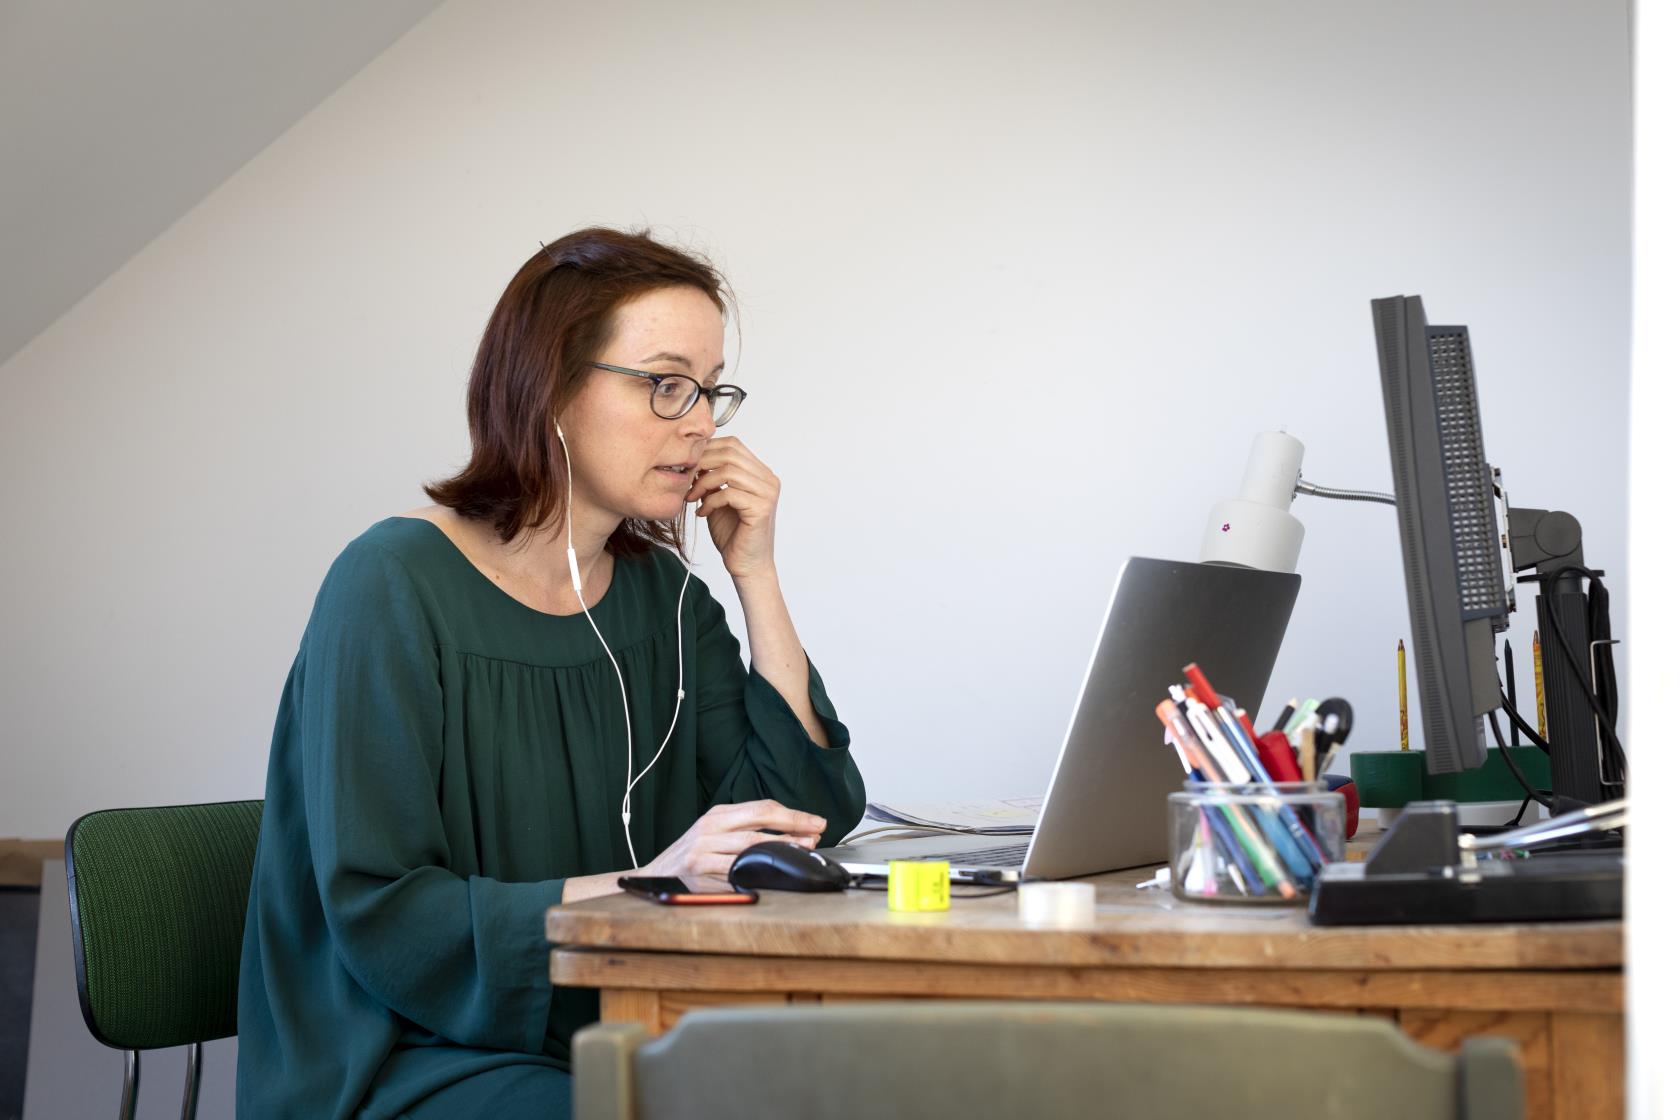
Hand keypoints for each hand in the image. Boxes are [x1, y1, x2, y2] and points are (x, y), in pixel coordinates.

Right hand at [640, 799, 826, 889]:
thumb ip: (744, 828)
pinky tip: (774, 872)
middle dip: (793, 828)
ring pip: (751, 847)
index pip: (762, 808)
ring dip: (782, 849)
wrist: (657, 874)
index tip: (815, 821)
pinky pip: (736, 872)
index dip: (792, 814)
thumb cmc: (693, 853)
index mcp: (718, 814)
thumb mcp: (715, 831)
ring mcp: (704, 850)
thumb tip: (789, 831)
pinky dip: (758, 872)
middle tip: (816, 833)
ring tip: (803, 849)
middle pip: (760, 823)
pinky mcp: (700, 872)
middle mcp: (710, 828)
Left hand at [685, 436, 779, 580]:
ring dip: (703, 483)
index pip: (733, 445)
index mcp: (760, 473)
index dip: (707, 449)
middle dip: (702, 464)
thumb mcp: (718, 498)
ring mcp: (767, 493)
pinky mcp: (762, 508)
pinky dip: (710, 501)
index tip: (689, 465)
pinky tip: (702, 512)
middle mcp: (768, 480)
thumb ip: (712, 478)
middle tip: (686, 479)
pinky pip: (729, 493)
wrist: (746, 565)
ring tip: (692, 497)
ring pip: (728, 471)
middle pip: (730, 453)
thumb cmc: (733, 534)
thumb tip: (694, 458)